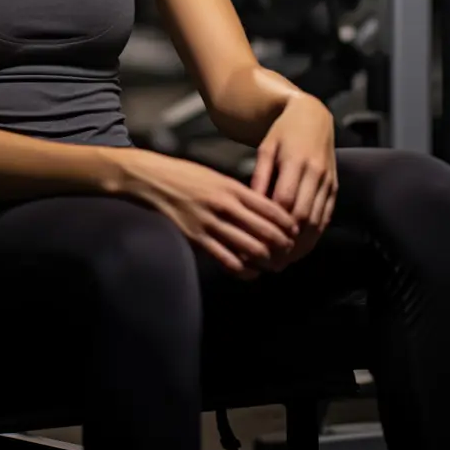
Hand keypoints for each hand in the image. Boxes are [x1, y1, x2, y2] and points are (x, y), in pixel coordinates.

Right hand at [130, 152, 299, 279]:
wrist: (153, 180)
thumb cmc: (187, 176)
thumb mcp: (217, 177)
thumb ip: (240, 194)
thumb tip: (264, 210)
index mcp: (232, 188)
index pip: (270, 209)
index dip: (287, 224)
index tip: (295, 232)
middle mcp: (225, 206)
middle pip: (265, 231)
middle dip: (282, 246)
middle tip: (290, 253)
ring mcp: (210, 224)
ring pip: (249, 248)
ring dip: (266, 260)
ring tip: (275, 265)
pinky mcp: (196, 239)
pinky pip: (226, 260)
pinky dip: (243, 270)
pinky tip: (250, 272)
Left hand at [250, 94, 336, 263]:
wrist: (312, 116)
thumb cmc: (283, 132)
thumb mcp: (266, 148)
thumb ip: (260, 175)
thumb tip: (251, 203)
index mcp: (297, 161)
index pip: (286, 201)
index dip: (273, 224)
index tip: (258, 239)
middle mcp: (316, 173)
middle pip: (303, 216)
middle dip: (287, 241)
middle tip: (270, 259)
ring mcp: (329, 181)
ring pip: (317, 221)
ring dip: (302, 244)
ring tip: (284, 260)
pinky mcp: (335, 187)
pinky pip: (326, 216)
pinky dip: (315, 235)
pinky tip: (302, 247)